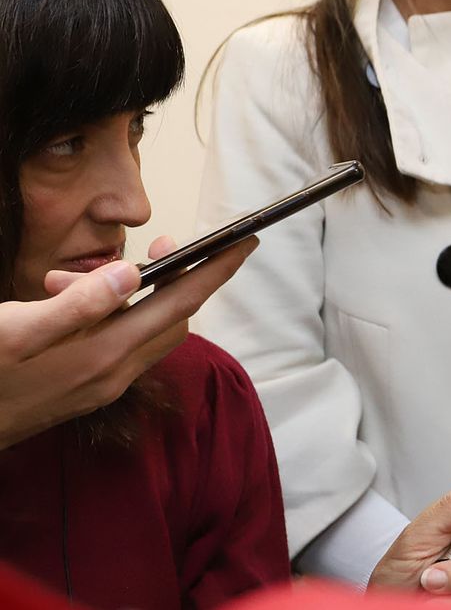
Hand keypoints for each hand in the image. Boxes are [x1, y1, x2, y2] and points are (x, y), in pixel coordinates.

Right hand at [0, 235, 253, 449]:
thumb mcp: (14, 330)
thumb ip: (76, 303)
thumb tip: (131, 273)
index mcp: (104, 356)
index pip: (180, 305)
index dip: (215, 271)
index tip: (245, 241)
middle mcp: (112, 376)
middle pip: (172, 318)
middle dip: (175, 278)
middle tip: (158, 245)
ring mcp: (98, 388)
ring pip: (141, 331)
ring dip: (126, 296)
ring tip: (62, 278)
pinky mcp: (81, 392)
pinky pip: (114, 345)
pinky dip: (104, 316)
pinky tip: (59, 301)